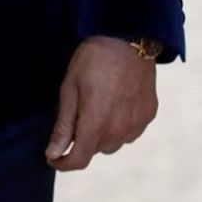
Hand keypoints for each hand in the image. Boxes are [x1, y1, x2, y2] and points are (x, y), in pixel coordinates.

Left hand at [45, 35, 157, 170]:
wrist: (128, 38)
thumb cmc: (93, 60)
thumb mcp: (70, 88)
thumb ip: (63, 125)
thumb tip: (53, 153)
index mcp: (96, 125)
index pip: (78, 160)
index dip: (63, 163)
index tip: (53, 157)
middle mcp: (119, 132)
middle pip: (95, 149)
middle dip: (83, 137)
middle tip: (78, 109)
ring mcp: (137, 125)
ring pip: (114, 142)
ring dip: (104, 132)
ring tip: (99, 101)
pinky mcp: (148, 115)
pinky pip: (131, 130)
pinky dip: (121, 123)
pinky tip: (116, 100)